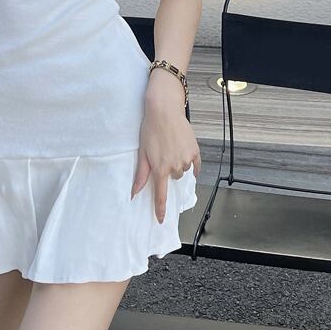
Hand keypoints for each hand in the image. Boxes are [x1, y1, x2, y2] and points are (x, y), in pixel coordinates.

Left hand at [130, 96, 200, 223]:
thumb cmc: (150, 129)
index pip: (160, 194)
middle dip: (169, 170)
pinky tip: (186, 155)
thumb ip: (141, 174)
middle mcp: (175, 166)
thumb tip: (134, 193)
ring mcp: (186, 159)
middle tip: (163, 154)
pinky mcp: (195, 150)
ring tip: (172, 147)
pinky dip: (192, 164)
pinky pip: (196, 164)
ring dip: (178, 163)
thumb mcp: (142, 152)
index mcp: (160, 168)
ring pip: (183, 169)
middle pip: (173, 178)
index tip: (161, 220)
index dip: (160, 209)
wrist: (164, 110)